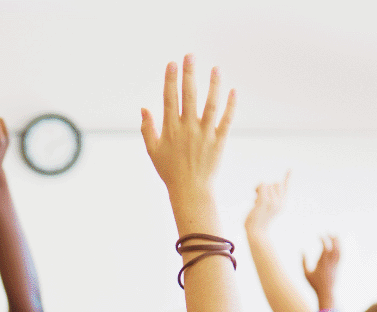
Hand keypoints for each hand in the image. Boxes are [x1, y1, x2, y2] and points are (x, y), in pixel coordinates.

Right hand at [140, 55, 234, 193]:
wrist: (191, 190)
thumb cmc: (170, 171)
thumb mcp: (153, 151)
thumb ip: (147, 129)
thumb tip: (144, 108)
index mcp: (170, 129)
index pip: (170, 98)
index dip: (171, 80)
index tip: (172, 63)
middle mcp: (188, 128)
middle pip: (189, 95)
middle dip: (189, 74)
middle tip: (190, 56)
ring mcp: (205, 134)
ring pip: (211, 104)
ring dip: (213, 84)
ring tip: (215, 67)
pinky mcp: (219, 141)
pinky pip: (227, 119)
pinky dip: (231, 105)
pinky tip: (233, 90)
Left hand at [244, 173, 289, 233]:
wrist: (257, 233)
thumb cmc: (258, 223)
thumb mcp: (264, 209)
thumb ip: (266, 199)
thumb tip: (262, 187)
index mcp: (281, 204)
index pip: (285, 188)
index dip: (287, 178)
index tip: (290, 169)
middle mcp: (280, 202)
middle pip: (275, 183)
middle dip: (266, 187)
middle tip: (259, 196)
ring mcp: (273, 202)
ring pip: (267, 184)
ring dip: (259, 189)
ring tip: (256, 201)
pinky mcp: (265, 202)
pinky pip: (262, 186)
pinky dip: (257, 188)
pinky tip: (255, 197)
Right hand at [303, 236, 340, 299]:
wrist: (326, 292)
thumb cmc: (314, 284)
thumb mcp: (306, 273)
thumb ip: (303, 261)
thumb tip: (302, 250)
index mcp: (322, 263)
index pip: (325, 248)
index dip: (323, 240)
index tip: (319, 235)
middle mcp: (331, 263)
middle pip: (334, 248)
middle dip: (332, 239)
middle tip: (329, 231)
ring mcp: (335, 265)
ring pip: (339, 251)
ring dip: (338, 242)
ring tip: (336, 235)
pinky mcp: (338, 267)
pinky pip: (340, 255)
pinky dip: (340, 248)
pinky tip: (338, 244)